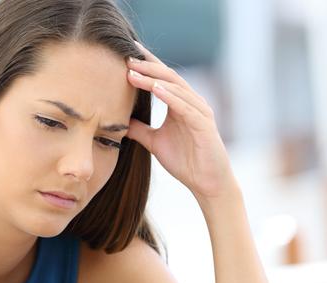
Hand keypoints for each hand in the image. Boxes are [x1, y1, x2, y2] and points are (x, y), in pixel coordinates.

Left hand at [126, 41, 236, 200]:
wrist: (207, 183)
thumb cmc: (185, 162)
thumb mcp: (155, 142)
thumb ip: (140, 130)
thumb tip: (119, 122)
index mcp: (180, 104)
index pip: (161, 79)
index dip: (145, 66)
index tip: (125, 56)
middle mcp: (191, 102)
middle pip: (168, 77)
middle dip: (147, 66)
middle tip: (126, 57)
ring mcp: (199, 111)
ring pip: (175, 88)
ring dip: (153, 79)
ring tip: (133, 72)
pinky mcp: (204, 124)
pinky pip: (185, 106)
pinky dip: (170, 96)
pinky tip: (155, 89)